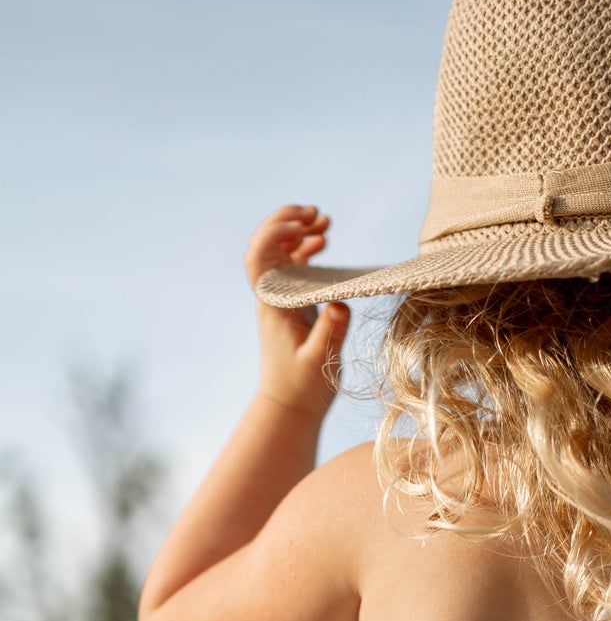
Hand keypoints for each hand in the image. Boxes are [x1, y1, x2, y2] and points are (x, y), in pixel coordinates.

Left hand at [244, 204, 350, 420]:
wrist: (289, 407)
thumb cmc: (302, 388)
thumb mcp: (318, 362)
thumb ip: (330, 332)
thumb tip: (340, 304)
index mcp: (273, 304)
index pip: (260, 257)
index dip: (276, 233)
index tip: (301, 226)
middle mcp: (273, 296)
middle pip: (268, 245)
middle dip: (288, 222)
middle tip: (316, 213)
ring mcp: (282, 299)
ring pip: (282, 253)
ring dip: (299, 232)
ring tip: (324, 220)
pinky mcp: (294, 305)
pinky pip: (294, 268)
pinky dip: (306, 249)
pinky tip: (322, 242)